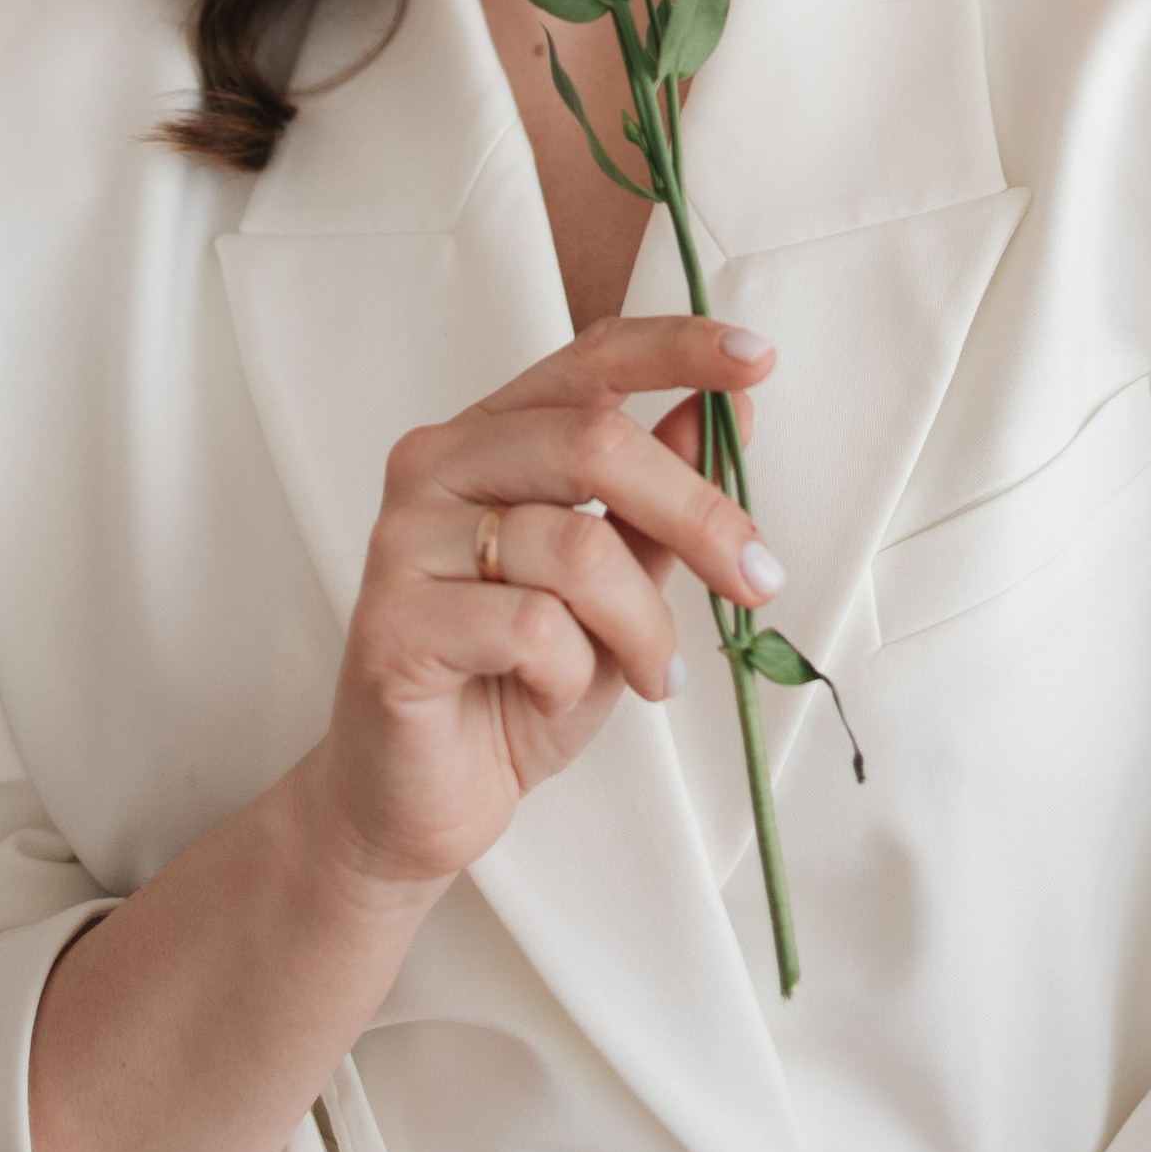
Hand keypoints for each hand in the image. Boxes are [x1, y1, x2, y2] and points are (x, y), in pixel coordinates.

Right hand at [295, 315, 780, 887]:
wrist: (418, 800)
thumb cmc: (514, 686)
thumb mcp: (616, 587)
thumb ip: (660, 500)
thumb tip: (729, 412)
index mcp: (490, 438)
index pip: (589, 359)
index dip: (676, 350)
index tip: (759, 360)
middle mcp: (436, 467)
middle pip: (594, 444)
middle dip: (699, 516)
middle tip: (758, 580)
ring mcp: (404, 541)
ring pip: (575, 547)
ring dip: (642, 626)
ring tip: (652, 675)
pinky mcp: (391, 622)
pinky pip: (528, 626)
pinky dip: (572, 672)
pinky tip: (553, 693)